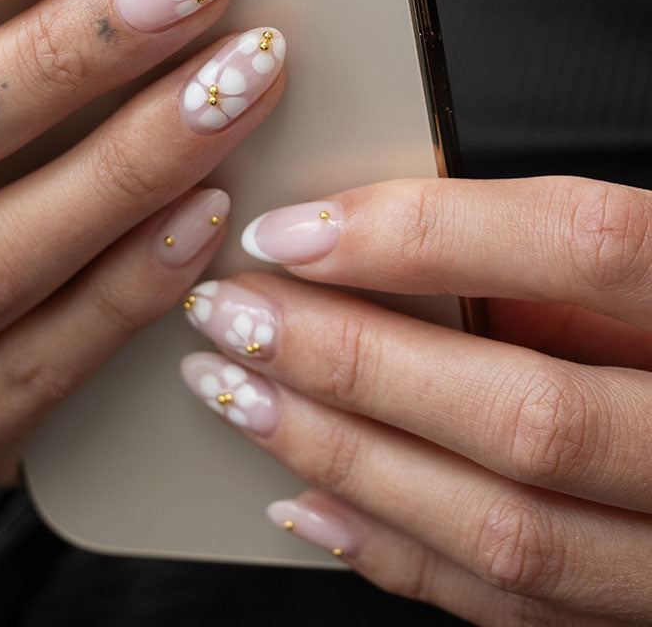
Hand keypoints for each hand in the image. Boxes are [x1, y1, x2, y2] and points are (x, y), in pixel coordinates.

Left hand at [180, 176, 651, 625]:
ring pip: (507, 531)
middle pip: (525, 410)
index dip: (422, 233)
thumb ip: (561, 261)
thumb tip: (397, 245)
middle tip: (232, 317)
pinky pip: (514, 611)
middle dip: (352, 362)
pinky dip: (394, 557)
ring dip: (346, 459)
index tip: (293, 228)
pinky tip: (302, 503)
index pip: (583, 246)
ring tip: (236, 396)